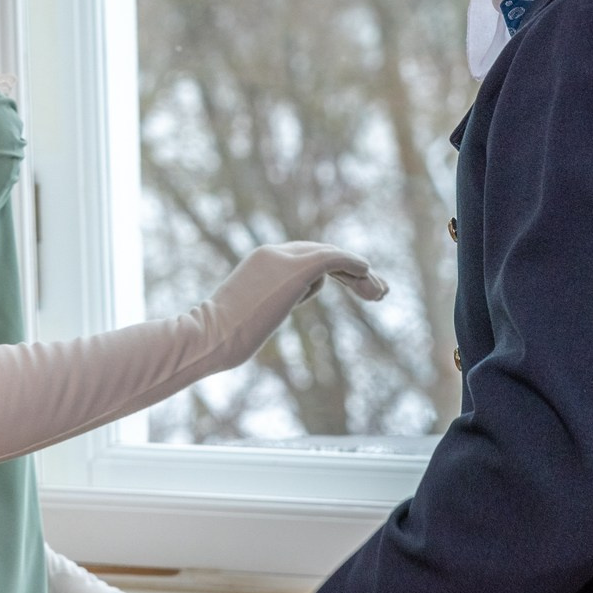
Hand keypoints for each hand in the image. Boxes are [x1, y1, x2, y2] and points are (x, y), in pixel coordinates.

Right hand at [203, 242, 387, 367]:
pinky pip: (334, 259)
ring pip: (332, 257)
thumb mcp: (248, 320)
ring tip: (382, 293)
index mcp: (260, 261)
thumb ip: (265, 309)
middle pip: (322, 253)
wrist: (210, 336)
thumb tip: (270, 316)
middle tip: (377, 290)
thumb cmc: (220, 339)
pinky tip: (370, 272)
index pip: (304, 257)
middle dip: (351, 271)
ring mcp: (284, 259)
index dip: (333, 270)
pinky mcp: (296, 270)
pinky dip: (354, 263)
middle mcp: (273, 253)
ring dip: (360, 274)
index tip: (353, 286)